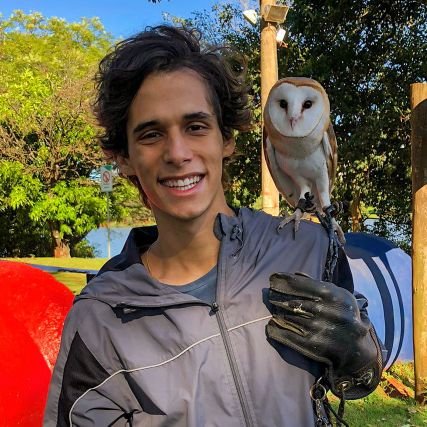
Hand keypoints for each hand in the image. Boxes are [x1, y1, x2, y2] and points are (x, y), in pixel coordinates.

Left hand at [266, 272, 382, 398]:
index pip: (302, 284)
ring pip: (288, 317)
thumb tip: (295, 274)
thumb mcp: (338, 296)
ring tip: (272, 307)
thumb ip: (317, 284)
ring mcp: (319, 329)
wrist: (357, 349)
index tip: (272, 278)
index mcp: (334, 296)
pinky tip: (271, 325)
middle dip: (277, 296)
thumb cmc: (344, 315)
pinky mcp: (313, 346)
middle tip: (268, 294)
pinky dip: (276, 329)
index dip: (284, 281)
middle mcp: (327, 311)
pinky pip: (287, 335)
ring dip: (276, 312)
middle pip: (292, 301)